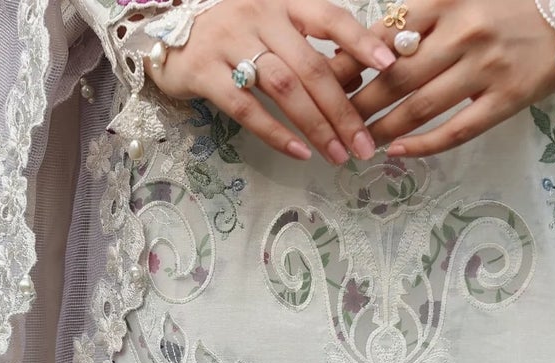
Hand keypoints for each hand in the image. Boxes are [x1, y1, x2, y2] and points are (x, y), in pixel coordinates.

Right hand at [144, 0, 397, 165]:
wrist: (166, 32)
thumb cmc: (232, 34)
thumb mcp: (271, 24)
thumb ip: (307, 45)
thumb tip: (356, 80)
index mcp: (281, 0)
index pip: (328, 16)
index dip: (359, 40)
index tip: (388, 66)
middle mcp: (257, 14)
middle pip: (310, 66)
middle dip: (342, 110)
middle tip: (364, 144)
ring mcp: (228, 41)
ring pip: (283, 88)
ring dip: (316, 126)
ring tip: (338, 155)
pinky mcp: (204, 71)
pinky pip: (246, 107)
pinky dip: (276, 132)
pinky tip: (299, 152)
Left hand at [331, 0, 554, 158]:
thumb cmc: (506, 8)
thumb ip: (420, 17)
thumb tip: (369, 47)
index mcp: (446, 0)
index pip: (386, 35)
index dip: (352, 61)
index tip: (327, 81)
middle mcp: (464, 32)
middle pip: (396, 76)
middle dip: (358, 102)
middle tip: (334, 122)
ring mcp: (486, 68)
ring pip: (421, 106)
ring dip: (384, 128)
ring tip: (360, 142)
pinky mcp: (506, 99)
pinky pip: (457, 129)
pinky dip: (424, 144)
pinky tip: (399, 153)